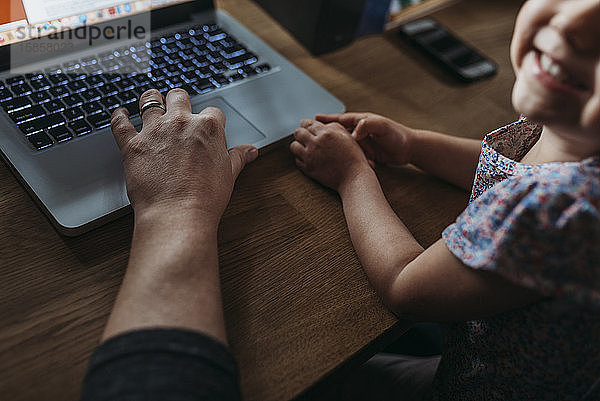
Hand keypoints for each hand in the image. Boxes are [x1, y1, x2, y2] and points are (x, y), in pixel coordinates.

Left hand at [110, 89, 257, 223]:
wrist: (177, 214)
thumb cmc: (205, 198)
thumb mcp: (229, 174)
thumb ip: (238, 157)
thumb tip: (250, 150)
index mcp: (208, 127)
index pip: (213, 112)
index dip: (211, 120)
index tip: (208, 127)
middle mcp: (181, 122)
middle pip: (178, 96)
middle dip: (179, 101)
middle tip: (178, 107)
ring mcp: (154, 131)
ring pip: (149, 100)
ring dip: (151, 100)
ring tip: (150, 101)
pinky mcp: (132, 144)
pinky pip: (120, 122)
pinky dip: (119, 116)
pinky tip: (121, 114)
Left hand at [289, 119, 370, 191]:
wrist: (353, 177)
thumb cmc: (353, 157)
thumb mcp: (347, 136)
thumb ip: (333, 127)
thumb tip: (322, 125)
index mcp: (326, 134)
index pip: (307, 123)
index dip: (306, 124)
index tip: (306, 125)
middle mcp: (316, 144)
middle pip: (298, 133)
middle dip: (301, 133)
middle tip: (305, 136)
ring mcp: (310, 157)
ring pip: (294, 146)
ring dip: (298, 145)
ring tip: (305, 147)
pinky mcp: (308, 169)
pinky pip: (297, 160)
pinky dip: (300, 158)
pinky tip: (308, 158)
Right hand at [316, 113, 414, 166]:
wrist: (410, 149)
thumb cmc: (398, 136)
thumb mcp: (383, 128)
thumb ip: (368, 126)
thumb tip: (352, 133)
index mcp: (362, 121)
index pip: (340, 119)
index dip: (326, 119)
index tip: (313, 119)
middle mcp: (360, 130)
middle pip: (337, 131)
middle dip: (324, 132)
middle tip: (310, 135)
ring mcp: (362, 142)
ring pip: (342, 144)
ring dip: (333, 147)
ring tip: (318, 150)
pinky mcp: (365, 153)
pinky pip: (350, 154)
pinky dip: (343, 158)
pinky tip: (335, 163)